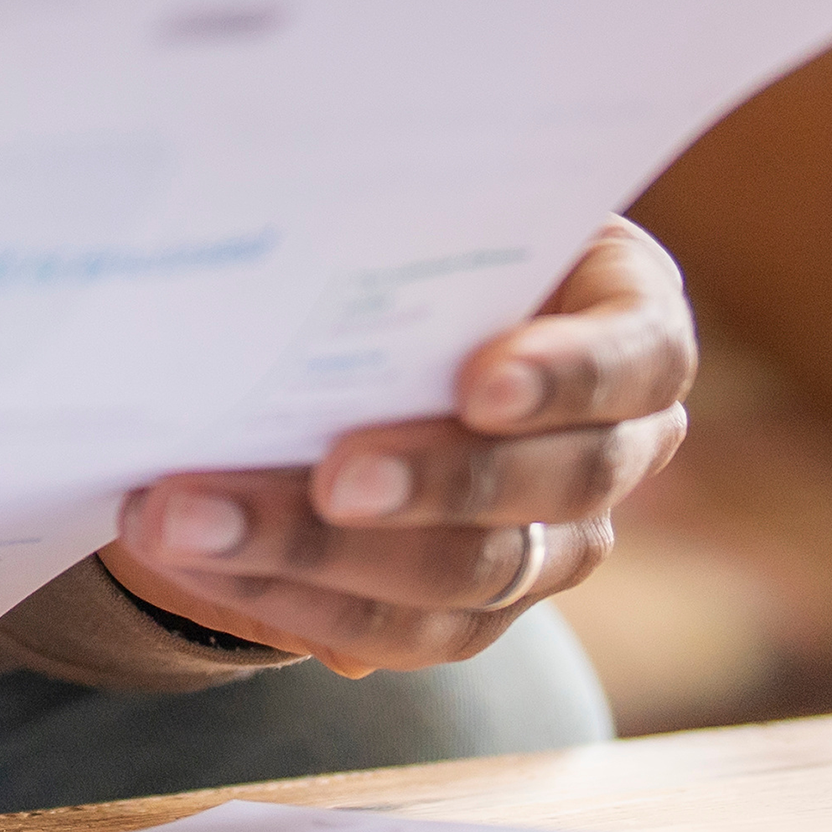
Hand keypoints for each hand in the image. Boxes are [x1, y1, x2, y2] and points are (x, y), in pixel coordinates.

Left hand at [104, 219, 693, 674]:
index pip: (638, 358)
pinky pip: (398, 634)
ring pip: (465, 576)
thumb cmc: (423, 234)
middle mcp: (617, 444)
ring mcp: (553, 541)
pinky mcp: (474, 611)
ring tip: (193, 523)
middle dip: (431, 481)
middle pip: (553, 485)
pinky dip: (291, 598)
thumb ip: (410, 214)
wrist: (391, 316)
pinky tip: (203, 560)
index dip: (568, 376)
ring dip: (316, 553)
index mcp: (630, 324)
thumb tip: (298, 198)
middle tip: (330, 477)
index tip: (479, 379)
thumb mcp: (435, 204)